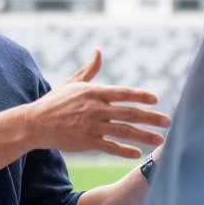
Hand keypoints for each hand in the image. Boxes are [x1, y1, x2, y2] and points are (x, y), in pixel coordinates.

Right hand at [27, 49, 169, 158]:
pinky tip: (138, 153)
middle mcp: (94, 109)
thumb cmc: (55, 101)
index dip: (139, 95)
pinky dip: (124, 150)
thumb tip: (99, 51)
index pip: (121, 93)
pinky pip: (110, 146)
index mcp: (93, 93)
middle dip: (150, 117)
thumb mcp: (72, 82)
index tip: (155, 99)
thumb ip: (90, 69)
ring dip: (144, 136)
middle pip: (128, 113)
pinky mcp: (86, 141)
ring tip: (160, 139)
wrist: (36, 122)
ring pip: (123, 131)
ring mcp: (91, 126)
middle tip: (168, 121)